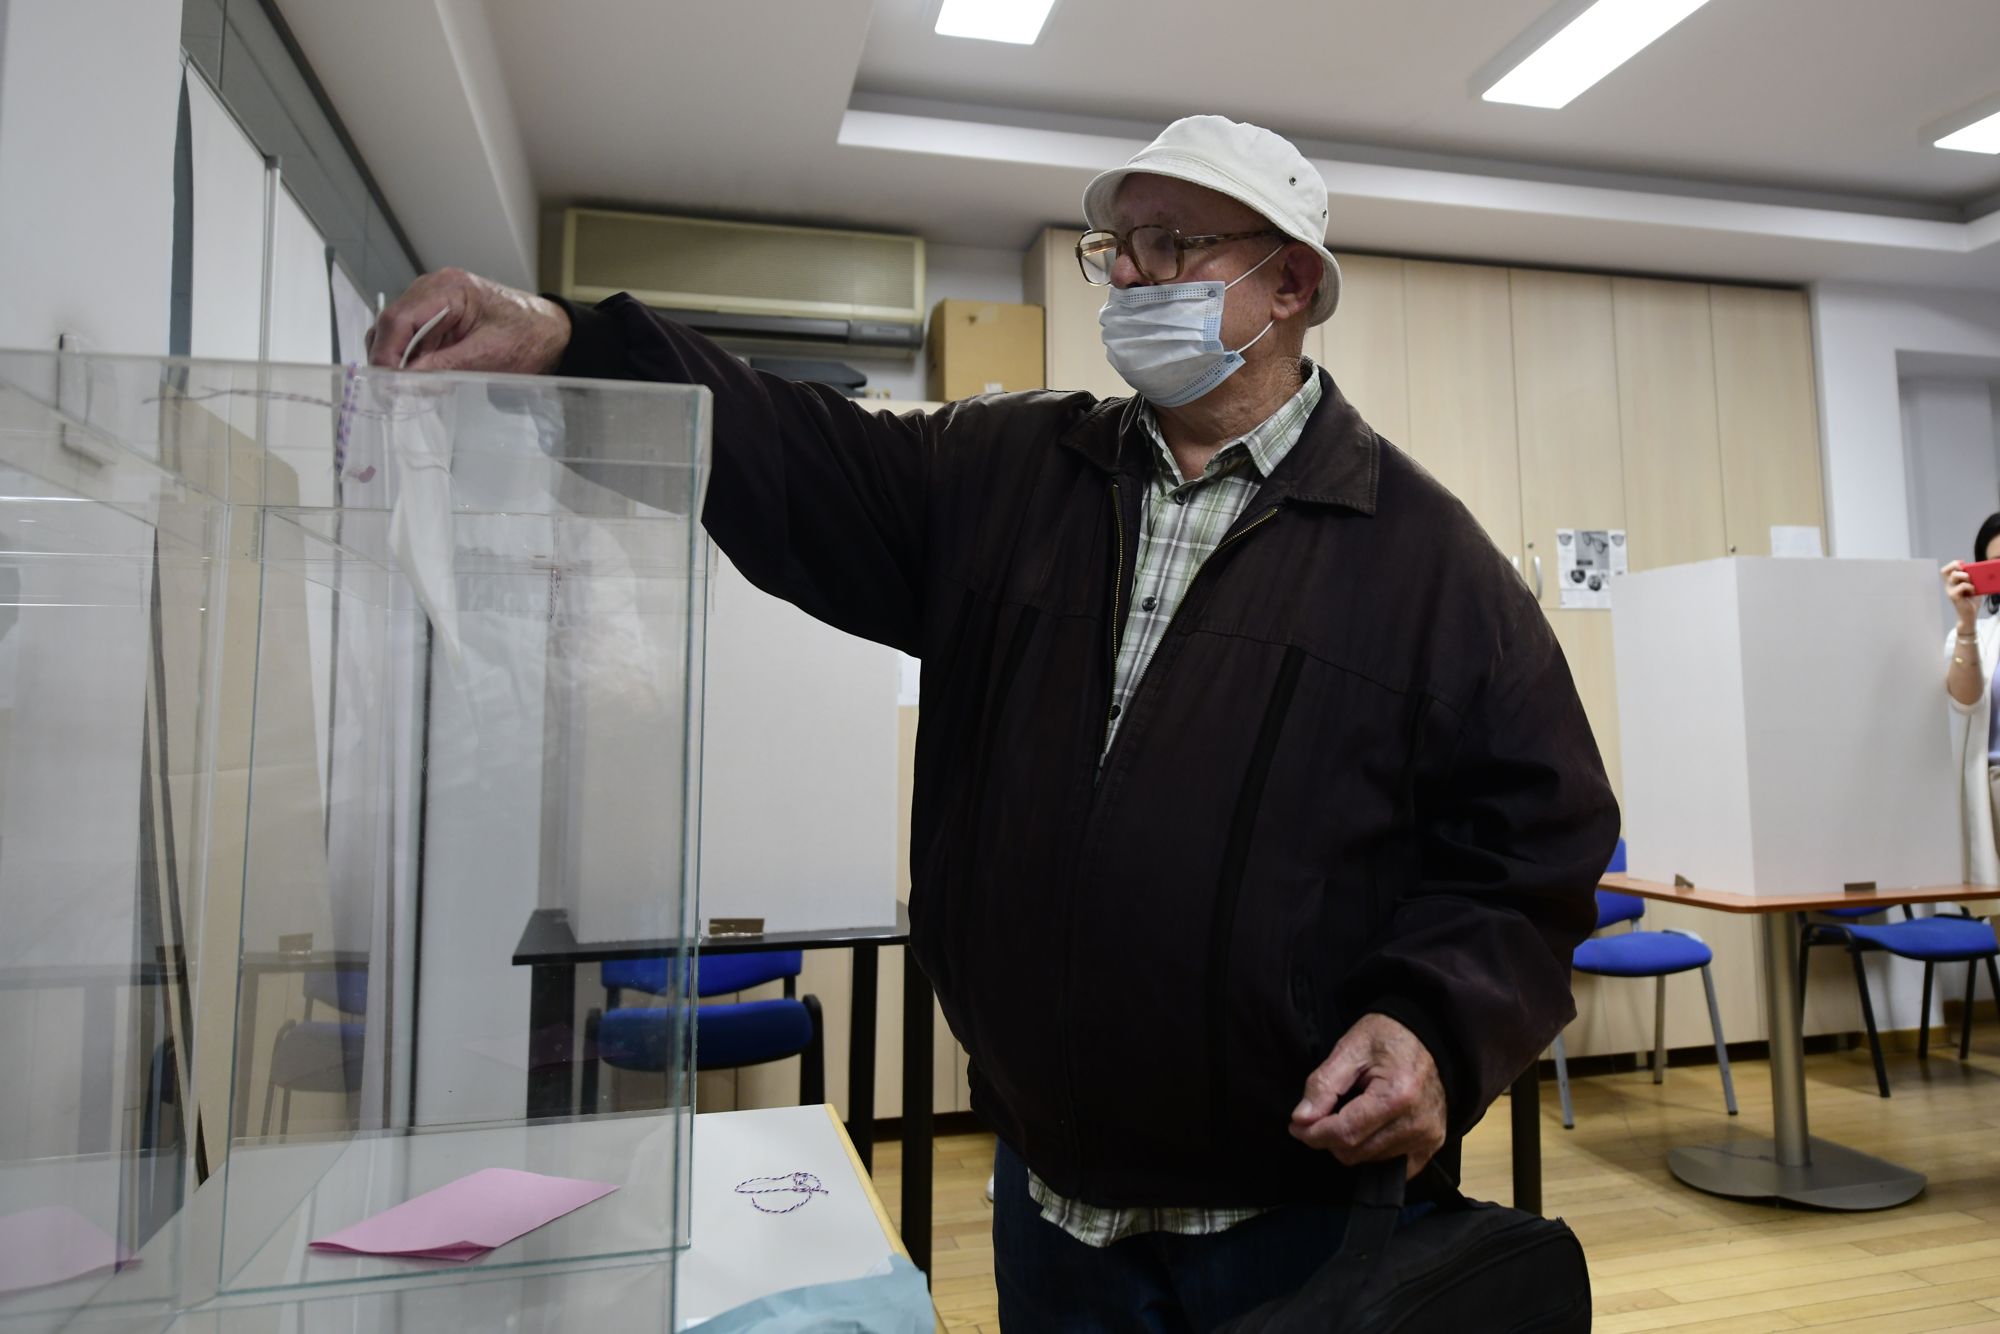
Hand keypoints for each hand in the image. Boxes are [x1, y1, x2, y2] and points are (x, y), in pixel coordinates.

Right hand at [366, 268, 570, 373]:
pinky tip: (424, 379)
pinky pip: (413, 340)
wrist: (553, 333)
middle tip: (393, 393)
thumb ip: (444, 366)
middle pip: (391, 325)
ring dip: (400, 362)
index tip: (385, 384)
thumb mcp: (489, 355)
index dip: (386, 353)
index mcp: (447, 288)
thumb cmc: (530, 336)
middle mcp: (433, 289)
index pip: (398, 319)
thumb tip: (405, 381)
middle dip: (388, 360)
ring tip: (411, 389)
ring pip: (397, 334)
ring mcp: (433, 302)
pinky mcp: (438, 318)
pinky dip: (413, 361)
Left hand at [1289, 1012, 1446, 1177]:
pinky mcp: (1434, 1143)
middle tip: (1317, 1118)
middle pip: (1357, 1152)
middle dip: (1328, 1139)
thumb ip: (1323, 1085)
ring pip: (1372, 1160)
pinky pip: (1396, 1166)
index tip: (1296, 1126)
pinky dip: (1375, 1153)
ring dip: (1351, 1144)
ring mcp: (1428, 1136)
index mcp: (1397, 1096)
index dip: (1313, 1134)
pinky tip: (1368, 1130)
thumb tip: (1301, 1119)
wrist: (1429, 1034)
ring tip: (1347, 1115)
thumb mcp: (1349, 1048)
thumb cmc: (1388, 1035)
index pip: (1345, 1133)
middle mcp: (1416, 1123)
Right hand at [1943, 560, 1978, 627]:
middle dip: (1956, 567)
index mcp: (1951, 583)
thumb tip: (1979, 570)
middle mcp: (1948, 586)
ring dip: (1965, 576)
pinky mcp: (1954, 597)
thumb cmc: (1971, 601)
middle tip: (1964, 570)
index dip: (1952, 564)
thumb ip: (1972, 579)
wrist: (1970, 615)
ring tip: (1971, 583)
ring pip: (1954, 576)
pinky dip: (1969, 587)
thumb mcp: (1972, 587)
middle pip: (1945, 570)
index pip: (1945, 570)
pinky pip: (1962, 586)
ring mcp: (1950, 591)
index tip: (1963, 565)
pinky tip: (1972, 592)